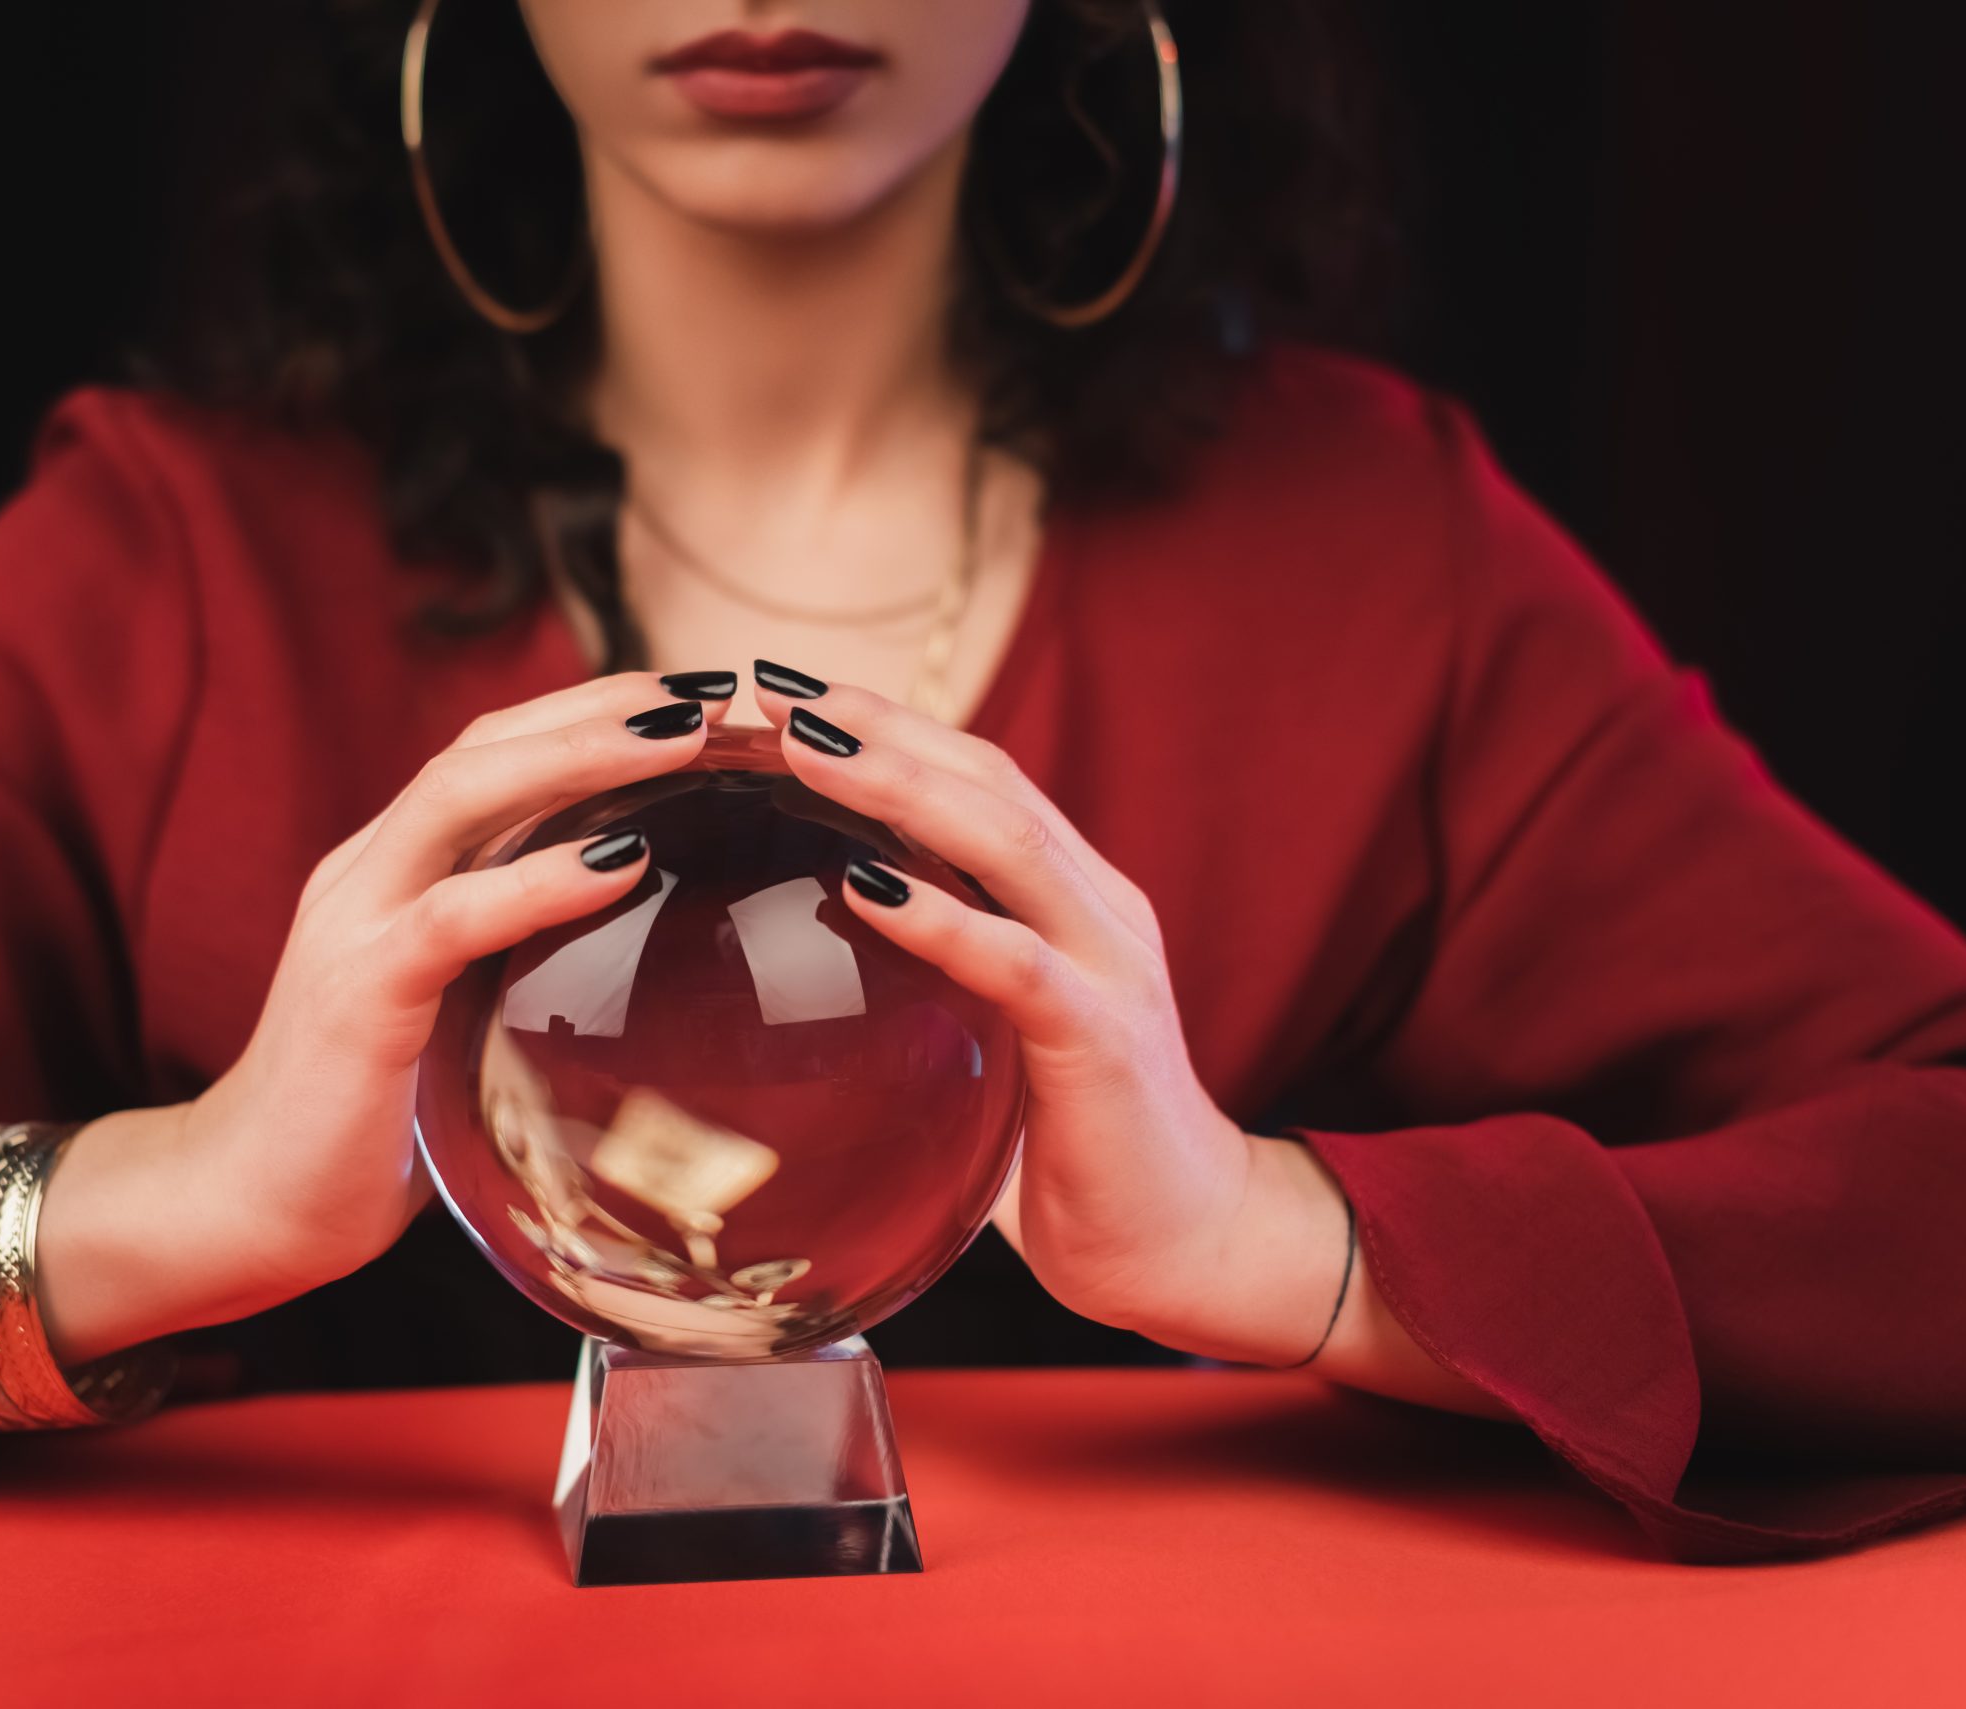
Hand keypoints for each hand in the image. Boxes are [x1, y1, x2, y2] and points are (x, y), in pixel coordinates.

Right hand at [39, 672, 728, 1360]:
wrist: (248, 1203)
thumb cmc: (371, 1120)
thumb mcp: (460, 1014)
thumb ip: (518, 961)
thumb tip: (643, 950)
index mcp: (394, 869)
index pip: (495, 750)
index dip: (593, 711)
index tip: (697, 700)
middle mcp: (368, 871)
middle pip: (484, 742)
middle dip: (600, 705)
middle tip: (709, 693)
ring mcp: (355, 923)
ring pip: (461, 793)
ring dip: (578, 756)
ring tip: (679, 740)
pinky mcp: (361, 992)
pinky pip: (454, 915)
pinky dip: (541, 881)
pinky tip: (622, 867)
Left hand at [754, 671, 1351, 1363]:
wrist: (1185, 1240)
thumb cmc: (1075, 1142)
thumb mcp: (998, 1036)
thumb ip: (941, 982)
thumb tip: (815, 956)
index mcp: (1075, 901)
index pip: (982, 780)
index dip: (893, 726)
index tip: (792, 695)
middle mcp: (1100, 910)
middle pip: (991, 783)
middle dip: (884, 728)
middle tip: (780, 693)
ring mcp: (1109, 968)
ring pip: (1006, 844)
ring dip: (900, 787)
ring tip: (809, 751)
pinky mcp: (1100, 1041)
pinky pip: (1014, 962)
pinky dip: (937, 916)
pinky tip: (863, 887)